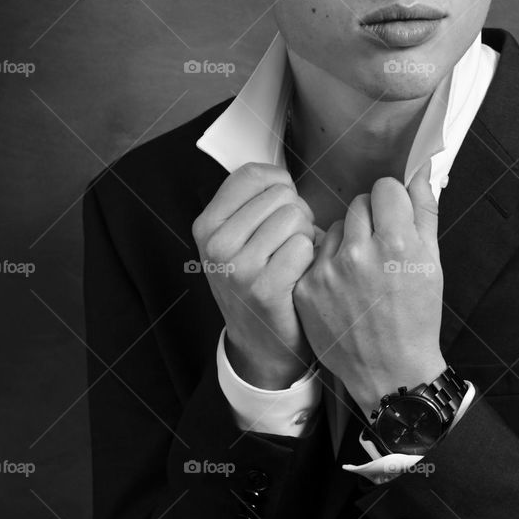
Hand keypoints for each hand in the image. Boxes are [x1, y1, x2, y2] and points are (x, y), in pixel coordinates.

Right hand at [191, 162, 325, 388]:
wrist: (262, 344)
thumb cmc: (259, 281)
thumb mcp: (238, 240)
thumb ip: (252, 203)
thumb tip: (282, 175)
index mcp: (207, 225)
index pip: (252, 174)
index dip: (279, 185)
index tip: (281, 206)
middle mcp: (216, 244)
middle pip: (280, 195)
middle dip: (297, 214)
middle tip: (288, 243)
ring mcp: (237, 267)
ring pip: (296, 218)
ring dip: (306, 237)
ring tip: (294, 259)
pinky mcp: (264, 288)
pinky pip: (304, 246)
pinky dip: (311, 258)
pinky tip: (299, 274)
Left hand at [292, 159, 444, 416]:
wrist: (390, 372)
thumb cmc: (416, 318)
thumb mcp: (432, 264)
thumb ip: (425, 212)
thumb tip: (420, 172)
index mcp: (396, 242)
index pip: (385, 188)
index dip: (394, 203)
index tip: (396, 220)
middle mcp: (359, 252)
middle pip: (359, 203)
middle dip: (372, 219)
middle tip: (381, 248)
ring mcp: (328, 271)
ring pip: (336, 226)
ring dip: (348, 239)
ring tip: (362, 271)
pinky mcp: (306, 288)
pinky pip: (316, 254)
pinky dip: (328, 264)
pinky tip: (343, 287)